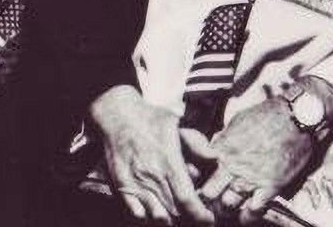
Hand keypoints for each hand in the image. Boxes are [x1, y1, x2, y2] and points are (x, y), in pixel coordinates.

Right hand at [89, 85, 214, 225]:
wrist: (116, 116)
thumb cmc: (149, 119)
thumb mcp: (176, 124)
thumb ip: (198, 145)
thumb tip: (216, 159)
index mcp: (168, 161)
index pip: (186, 199)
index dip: (200, 215)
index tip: (208, 219)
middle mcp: (151, 176)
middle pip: (175, 213)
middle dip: (189, 218)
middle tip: (196, 215)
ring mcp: (135, 184)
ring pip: (157, 218)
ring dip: (171, 219)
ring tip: (178, 213)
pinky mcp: (122, 188)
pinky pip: (138, 215)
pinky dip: (150, 218)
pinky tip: (159, 210)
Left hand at [200, 77, 332, 224]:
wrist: (298, 116)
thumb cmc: (269, 114)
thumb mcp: (239, 120)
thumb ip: (224, 137)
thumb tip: (215, 146)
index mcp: (223, 148)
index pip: (200, 171)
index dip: (198, 180)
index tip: (200, 185)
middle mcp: (233, 165)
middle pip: (209, 193)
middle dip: (209, 199)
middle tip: (211, 203)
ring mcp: (251, 177)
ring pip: (229, 204)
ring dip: (228, 208)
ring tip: (228, 209)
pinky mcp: (271, 186)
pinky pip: (254, 210)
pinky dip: (249, 216)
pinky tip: (247, 215)